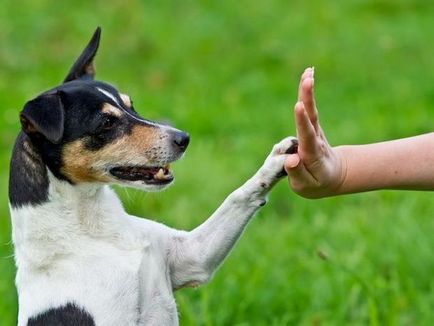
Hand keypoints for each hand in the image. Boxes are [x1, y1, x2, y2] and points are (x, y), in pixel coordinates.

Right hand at [284, 68, 346, 197]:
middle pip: (311, 117)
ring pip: (311, 109)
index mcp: (312, 155)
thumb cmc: (316, 183)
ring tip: (308, 72)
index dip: (302, 122)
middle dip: (308, 99)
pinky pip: (309, 108)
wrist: (333, 176)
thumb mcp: (306, 186)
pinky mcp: (312, 126)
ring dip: (308, 91)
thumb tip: (291, 159)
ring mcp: (315, 131)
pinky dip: (307, 92)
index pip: (307, 137)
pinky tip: (307, 75)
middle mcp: (315, 139)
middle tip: (307, 80)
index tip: (299, 106)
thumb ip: (298, 173)